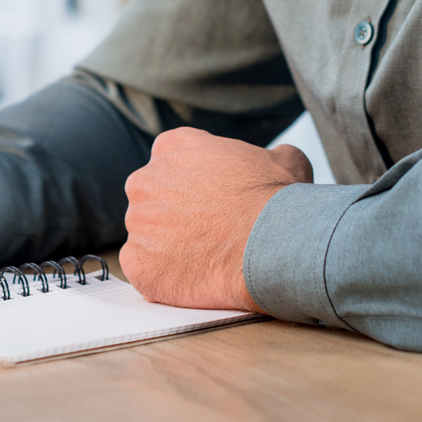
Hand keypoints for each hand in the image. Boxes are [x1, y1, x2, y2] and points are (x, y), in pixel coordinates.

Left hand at [120, 127, 311, 311]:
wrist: (272, 245)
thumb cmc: (278, 200)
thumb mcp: (283, 159)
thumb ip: (267, 153)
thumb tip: (275, 157)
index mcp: (172, 146)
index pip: (171, 162)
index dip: (193, 183)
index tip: (212, 200)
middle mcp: (144, 181)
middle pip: (152, 198)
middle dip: (175, 213)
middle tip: (209, 231)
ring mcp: (138, 224)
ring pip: (147, 236)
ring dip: (169, 246)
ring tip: (207, 257)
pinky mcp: (138, 265)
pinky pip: (143, 269)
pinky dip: (163, 275)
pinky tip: (193, 276)